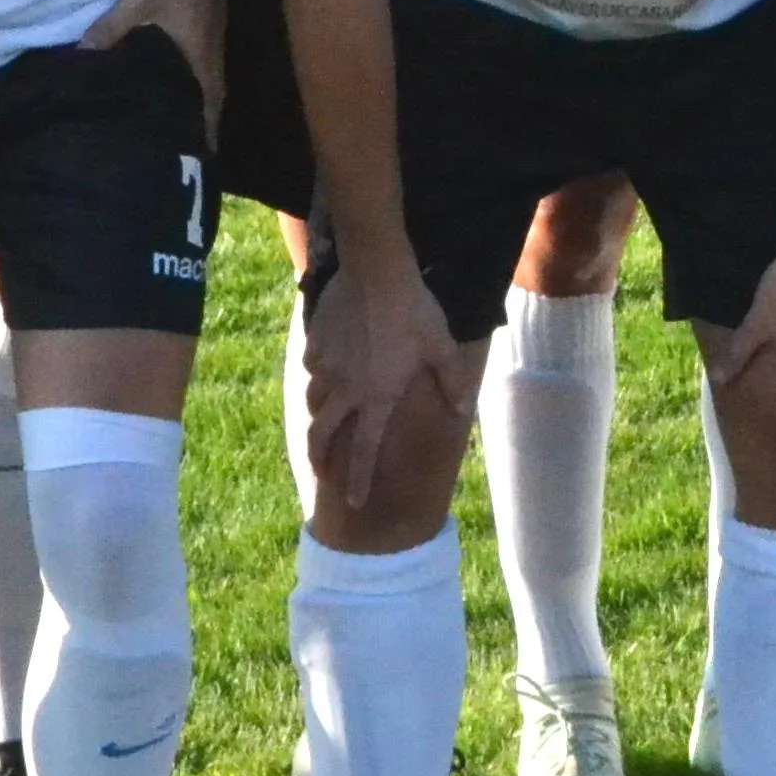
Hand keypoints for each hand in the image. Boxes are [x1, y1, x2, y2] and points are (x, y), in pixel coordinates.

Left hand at [82, 0, 226, 131]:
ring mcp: (212, 26)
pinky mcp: (207, 12)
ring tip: (177, 112)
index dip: (208, 128)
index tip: (205, 156)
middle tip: (185, 140)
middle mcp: (212, 44)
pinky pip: (200, 52)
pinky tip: (171, 69)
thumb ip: (111, 29)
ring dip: (197, 93)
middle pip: (213, 90)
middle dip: (202, 117)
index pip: (211, 99)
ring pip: (207, 71)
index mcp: (200, 49)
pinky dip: (190, 70)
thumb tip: (83, 57)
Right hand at [300, 250, 473, 507]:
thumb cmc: (415, 311)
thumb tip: (463, 410)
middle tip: (324, 475)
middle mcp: (346, 390)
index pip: (365, 451)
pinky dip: (319, 379)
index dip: (359, 481)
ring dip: (319, 420)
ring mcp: (325, 368)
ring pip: (314, 404)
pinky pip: (312, 370)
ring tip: (324, 427)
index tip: (355, 503)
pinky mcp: (314, 345)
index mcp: (378, 398)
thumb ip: (451, 382)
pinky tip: (326, 373)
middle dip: (321, 462)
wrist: (376, 272)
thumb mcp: (441, 347)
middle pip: (322, 437)